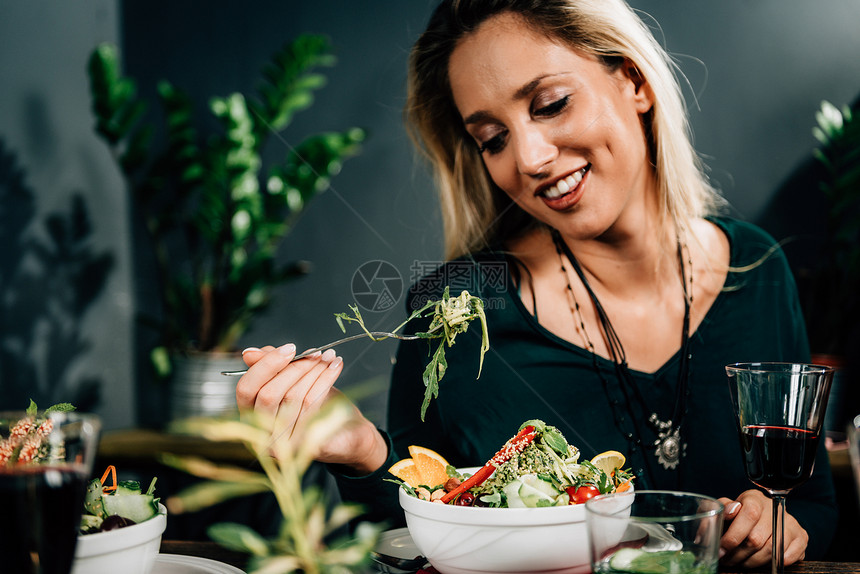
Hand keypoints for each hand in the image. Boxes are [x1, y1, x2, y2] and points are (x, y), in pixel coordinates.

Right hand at [236, 343, 387, 473]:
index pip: (246, 389)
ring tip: (328, 357)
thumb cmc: (316, 406)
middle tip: (315, 353)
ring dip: (313, 371)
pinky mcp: (305, 446)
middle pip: (268, 395)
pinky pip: (313, 405)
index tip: (290, 348)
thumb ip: (271, 368)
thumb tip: (250, 353)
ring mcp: (282, 445)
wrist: (349, 434)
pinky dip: (325, 380)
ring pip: (293, 398)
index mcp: (251, 418)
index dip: (266, 365)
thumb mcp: (291, 382)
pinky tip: (335, 367)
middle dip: (294, 368)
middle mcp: (261, 436)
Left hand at [718, 489, 807, 567]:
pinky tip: (760, 562)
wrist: (764, 518)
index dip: (733, 535)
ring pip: (770, 550)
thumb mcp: (728, 509)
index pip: (749, 515)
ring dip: (752, 561)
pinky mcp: (801, 537)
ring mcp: (791, 523)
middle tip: (728, 559)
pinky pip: (788, 557)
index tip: (722, 549)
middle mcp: (775, 508)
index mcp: (755, 498)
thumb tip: (726, 513)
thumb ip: (723, 509)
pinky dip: (773, 563)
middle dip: (738, 553)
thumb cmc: (741, 515)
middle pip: (757, 538)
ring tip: (740, 562)